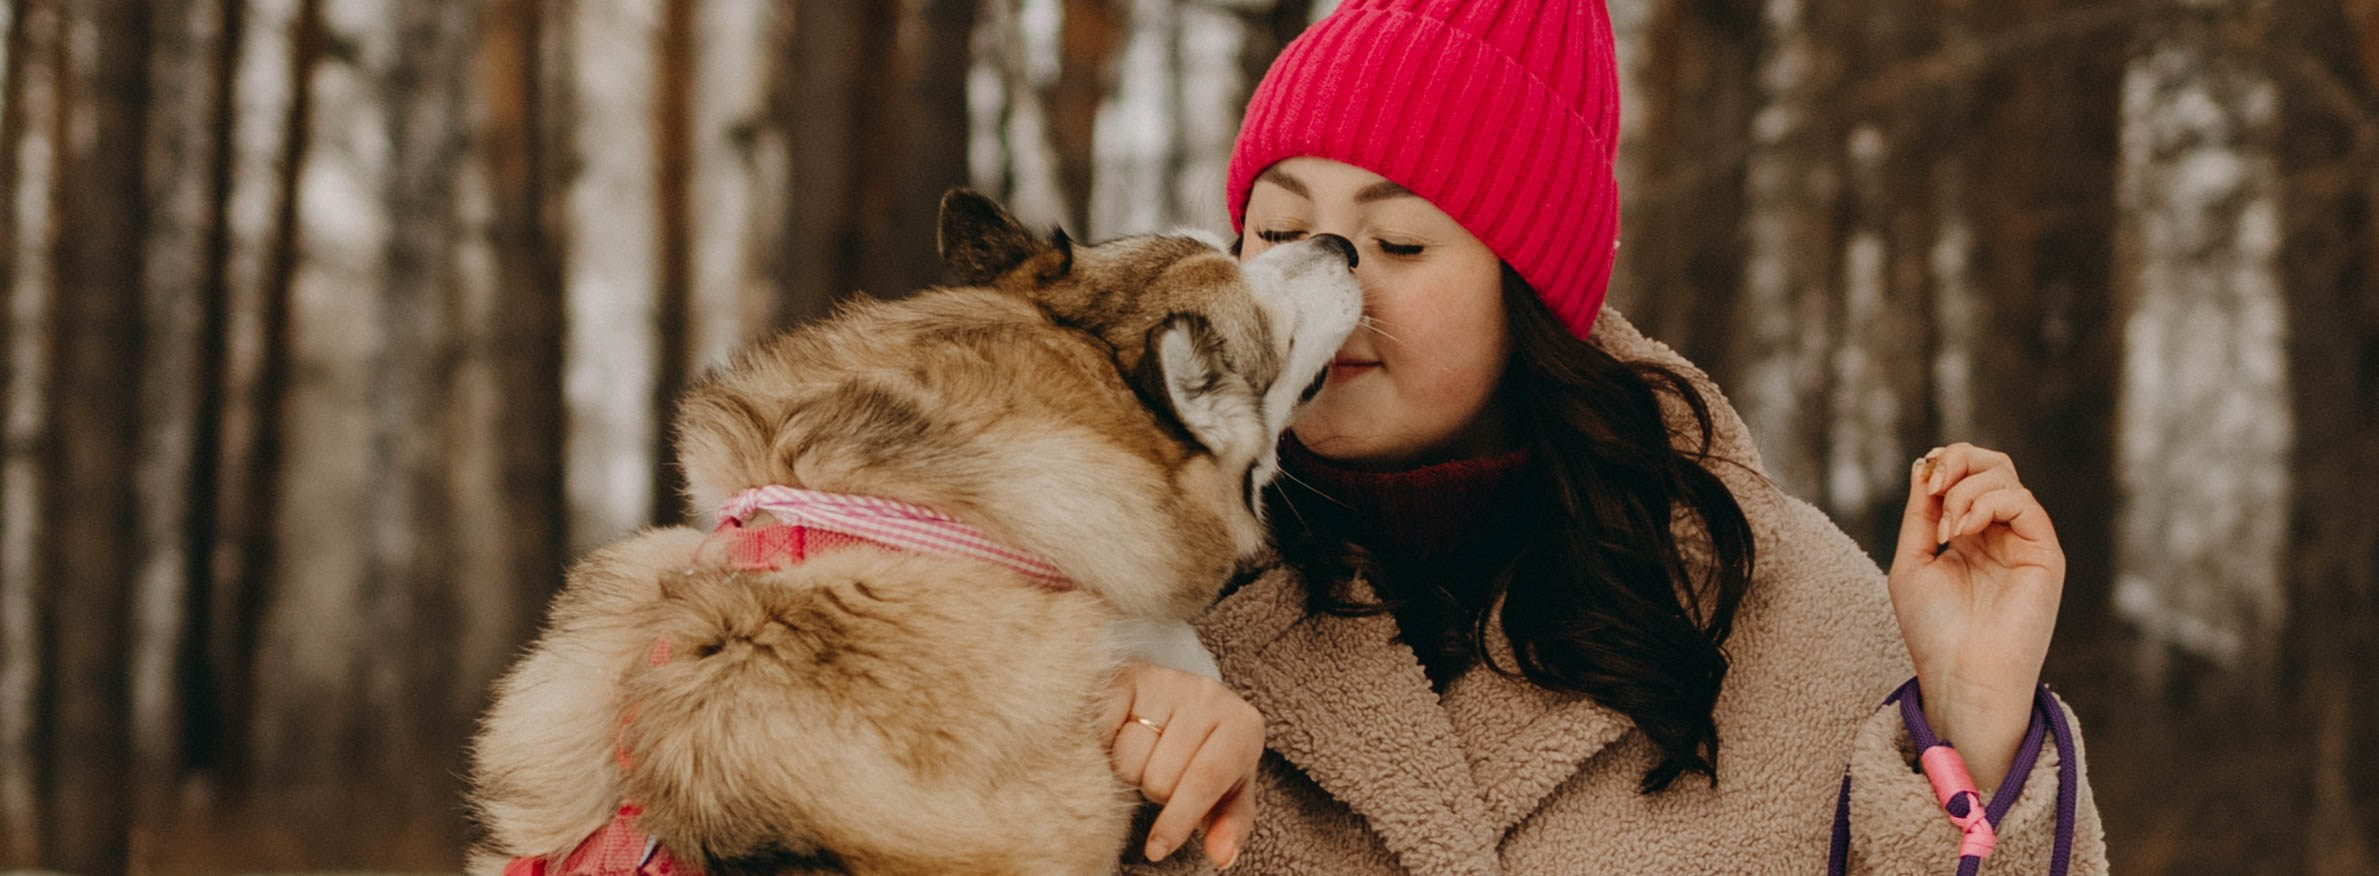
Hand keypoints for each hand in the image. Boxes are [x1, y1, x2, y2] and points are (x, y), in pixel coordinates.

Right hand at [1102, 660, 1263, 867]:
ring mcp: (1168, 682)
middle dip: (1154, 790)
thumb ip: (1230, 824)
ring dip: (1129, 768)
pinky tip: (1121, 736)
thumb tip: (1223, 858)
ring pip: (1128, 758)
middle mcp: (1208, 696)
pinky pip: (1103, 729)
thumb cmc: (1209, 754)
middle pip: (1161, 777)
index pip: (1204, 780)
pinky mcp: (1129, 676)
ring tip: (1145, 751)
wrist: (1184, 699)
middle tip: (1162, 772)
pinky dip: (1104, 744)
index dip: (1177, 820)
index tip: (1156, 850)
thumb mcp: (1230, 789)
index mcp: (1243, 726)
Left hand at [1887, 443, 2065, 791]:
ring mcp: (2023, 542)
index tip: (1923, 478)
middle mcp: (1998, 534)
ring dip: (1967, 489)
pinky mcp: (2044, 553)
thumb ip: (1920, 514)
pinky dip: (1988, 502)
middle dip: (1958, 460)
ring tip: (1948, 528)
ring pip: (2006, 477)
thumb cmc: (1934, 630)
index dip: (1943, 464)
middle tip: (1936, 484)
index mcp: (1966, 535)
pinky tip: (1963, 529)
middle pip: (1991, 465)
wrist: (1962, 675)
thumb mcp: (1913, 561)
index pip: (1964, 476)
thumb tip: (1924, 465)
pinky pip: (2023, 503)